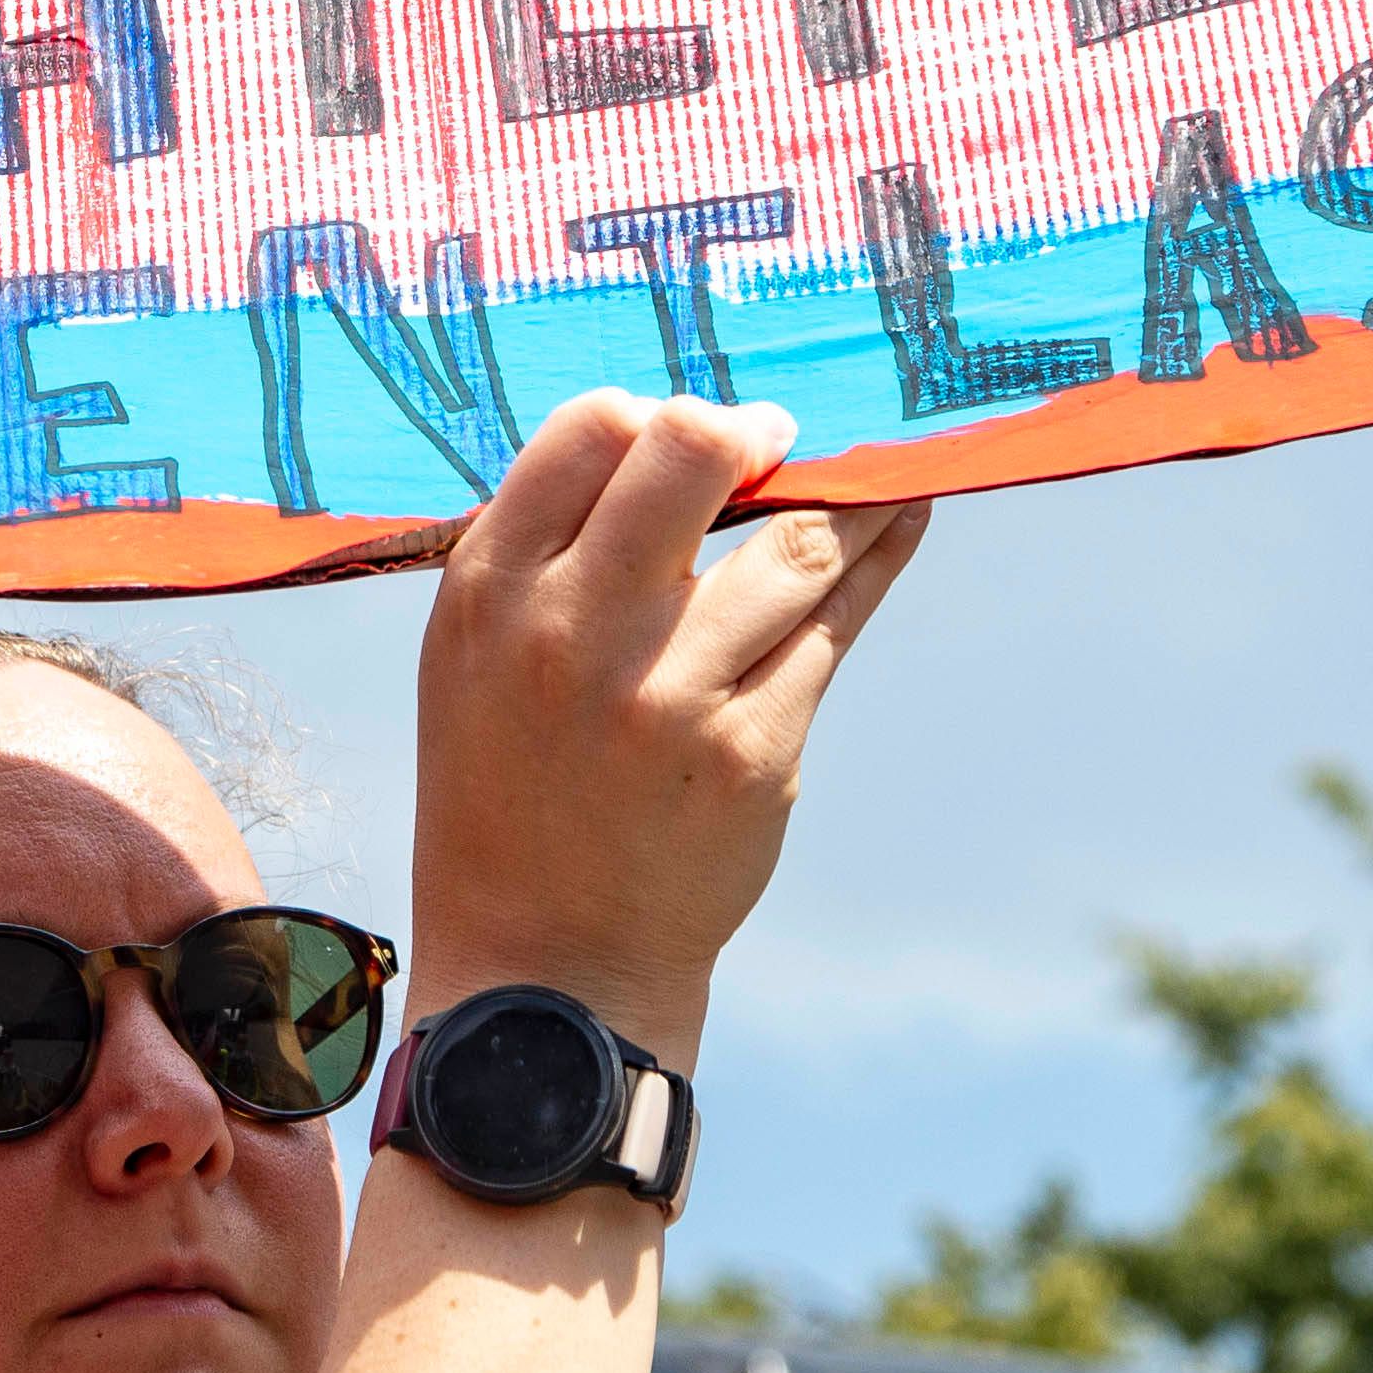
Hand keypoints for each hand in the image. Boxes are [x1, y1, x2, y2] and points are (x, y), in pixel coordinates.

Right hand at [407, 391, 929, 1054]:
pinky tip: (900, 522)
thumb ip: (543, 547)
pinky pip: (837, 625)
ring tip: (876, 473)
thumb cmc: (510, 783)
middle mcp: (574, 631)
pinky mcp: (753, 750)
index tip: (697, 435)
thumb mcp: (472, 655)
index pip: (588, 429)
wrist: (547, 960)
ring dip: (849, 493)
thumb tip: (664, 433)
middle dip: (755, 428)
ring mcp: (670, 693)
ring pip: (799, 540)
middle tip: (779, 436)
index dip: (656, 411)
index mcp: (491, 591)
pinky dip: (878, 559)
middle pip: (693, 453)